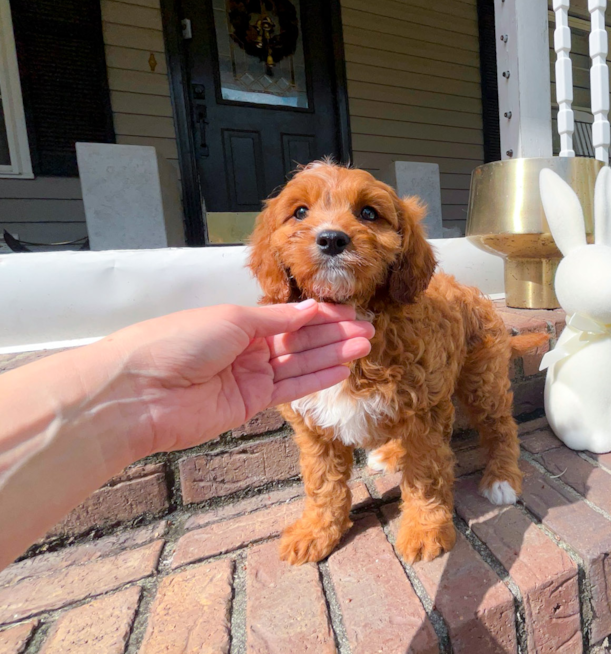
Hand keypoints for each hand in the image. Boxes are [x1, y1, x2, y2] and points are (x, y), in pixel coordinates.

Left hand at [91, 299, 372, 456]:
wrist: (140, 392)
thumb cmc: (179, 342)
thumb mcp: (232, 319)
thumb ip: (276, 319)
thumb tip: (311, 309)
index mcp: (239, 321)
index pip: (290, 317)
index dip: (321, 314)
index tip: (350, 311)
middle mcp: (247, 348)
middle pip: (299, 340)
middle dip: (334, 334)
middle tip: (368, 330)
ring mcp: (249, 377)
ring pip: (300, 364)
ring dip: (332, 355)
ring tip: (365, 346)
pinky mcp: (250, 405)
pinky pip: (290, 389)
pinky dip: (316, 379)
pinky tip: (341, 370)